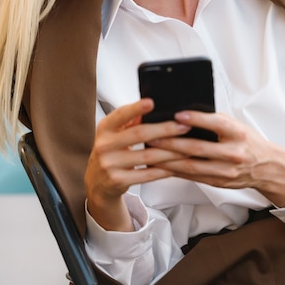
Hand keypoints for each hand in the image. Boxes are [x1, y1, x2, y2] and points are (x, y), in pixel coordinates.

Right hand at [85, 98, 190, 230]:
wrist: (97, 182)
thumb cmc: (111, 151)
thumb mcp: (114, 133)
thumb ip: (130, 120)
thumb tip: (153, 106)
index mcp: (104, 128)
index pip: (121, 115)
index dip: (136, 108)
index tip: (151, 102)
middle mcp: (104, 145)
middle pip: (139, 134)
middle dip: (165, 129)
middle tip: (184, 126)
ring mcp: (110, 164)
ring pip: (147, 156)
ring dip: (171, 152)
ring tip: (187, 147)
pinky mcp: (118, 181)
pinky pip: (147, 174)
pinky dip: (164, 170)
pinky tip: (177, 165)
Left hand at [148, 109, 284, 207]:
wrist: (267, 167)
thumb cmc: (248, 142)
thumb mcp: (236, 126)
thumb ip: (214, 120)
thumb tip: (186, 113)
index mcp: (238, 134)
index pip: (215, 124)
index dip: (196, 119)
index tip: (178, 114)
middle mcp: (233, 154)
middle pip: (198, 149)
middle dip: (173, 143)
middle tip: (154, 136)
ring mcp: (225, 171)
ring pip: (192, 166)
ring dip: (169, 159)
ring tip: (152, 151)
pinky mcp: (218, 183)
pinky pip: (193, 177)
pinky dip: (176, 170)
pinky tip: (163, 165)